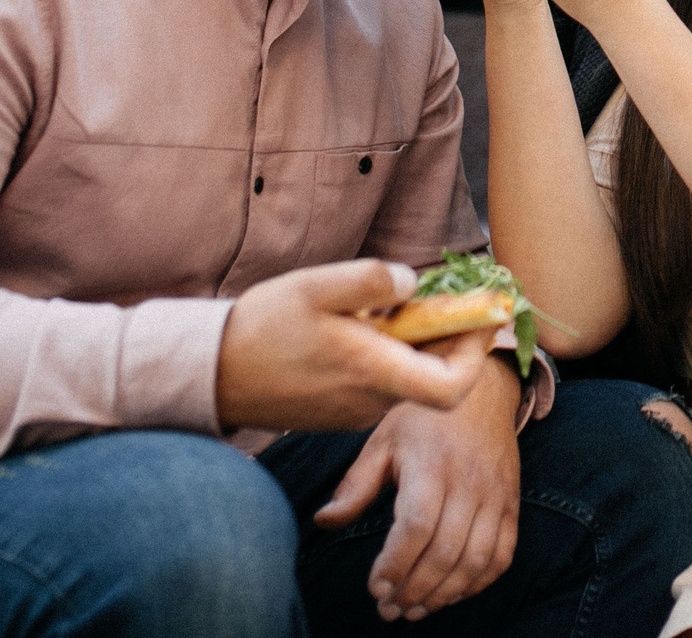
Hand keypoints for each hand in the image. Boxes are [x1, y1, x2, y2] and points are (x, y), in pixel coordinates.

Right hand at [217, 260, 492, 432]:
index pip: (452, 388)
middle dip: (449, 336)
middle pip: (435, 377)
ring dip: (416, 343)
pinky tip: (366, 324)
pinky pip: (382, 382)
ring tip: (397, 302)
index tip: (480, 315)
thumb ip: (370, 280)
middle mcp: (372, 402)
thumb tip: (413, 281)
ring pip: (408, 377)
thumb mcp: (316, 287)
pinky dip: (390, 354)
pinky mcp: (340, 411)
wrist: (212, 374)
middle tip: (444, 292)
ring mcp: (355, 411)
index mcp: (373, 373)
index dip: (477, 353)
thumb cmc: (264, 328)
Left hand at [315, 356, 523, 620]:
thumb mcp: (382, 440)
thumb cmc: (423, 418)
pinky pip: (502, 555)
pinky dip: (478, 583)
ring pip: (476, 560)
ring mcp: (495, 495)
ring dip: (445, 594)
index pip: (416, 526)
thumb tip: (323, 522)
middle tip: (389, 609)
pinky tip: (451, 593)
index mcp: (431, 463)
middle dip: (414, 590)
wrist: (483, 389)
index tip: (375, 588)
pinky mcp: (511, 504)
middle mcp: (468, 481)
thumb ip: (355, 485)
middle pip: (446, 551)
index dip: (395, 563)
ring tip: (416, 609)